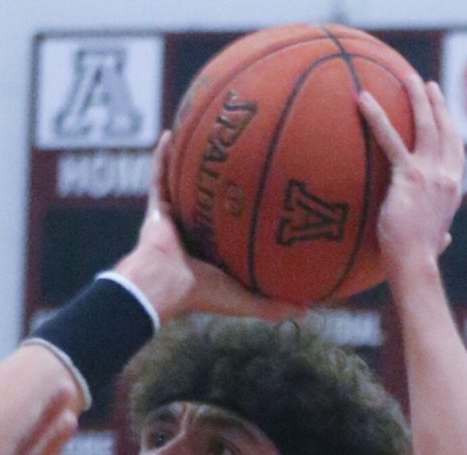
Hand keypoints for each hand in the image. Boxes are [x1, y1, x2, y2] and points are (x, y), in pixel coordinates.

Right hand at [115, 132, 303, 323]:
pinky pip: (159, 176)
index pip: (231, 231)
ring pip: (184, 184)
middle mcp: (193, 233)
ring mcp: (174, 219)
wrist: (166, 284)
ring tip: (206, 138)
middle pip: (210, 202)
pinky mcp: (157, 208)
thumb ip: (275, 305)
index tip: (268, 196)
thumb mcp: (247, 300)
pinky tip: (170, 133)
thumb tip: (308, 309)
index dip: (246, 215)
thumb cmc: (204, 294)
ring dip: (192, 164)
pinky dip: (162, 156)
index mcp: (211, 254)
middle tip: (240, 158)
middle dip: (222, 184)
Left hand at [357, 74, 463, 283]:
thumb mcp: (437, 244)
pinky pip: (391, 140)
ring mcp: (431, 174)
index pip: (455, 151)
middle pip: (445, 130)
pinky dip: (377, 117)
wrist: (416, 267)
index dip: (450, 128)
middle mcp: (447, 177)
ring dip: (416, 97)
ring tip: (405, 77)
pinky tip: (362, 99)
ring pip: (426, 125)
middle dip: (436, 104)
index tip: (444, 112)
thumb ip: (442, 236)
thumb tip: (447, 240)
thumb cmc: (420, 262)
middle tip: (426, 84)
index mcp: (452, 191)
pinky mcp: (409, 177)